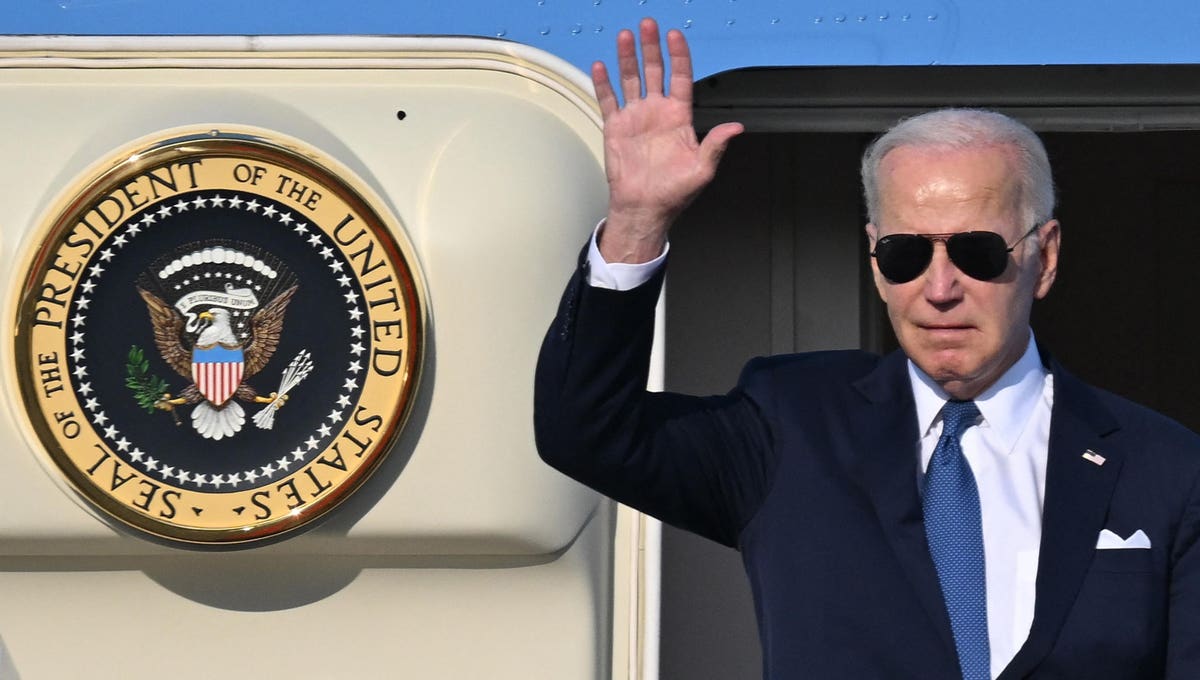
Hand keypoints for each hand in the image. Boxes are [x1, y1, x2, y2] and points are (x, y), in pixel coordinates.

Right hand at [593, 17, 743, 262]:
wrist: (645, 208)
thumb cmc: (674, 193)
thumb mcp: (702, 169)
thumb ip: (716, 145)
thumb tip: (736, 128)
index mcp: (679, 117)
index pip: (680, 78)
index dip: (678, 56)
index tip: (674, 36)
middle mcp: (657, 112)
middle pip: (654, 71)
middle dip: (651, 48)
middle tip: (648, 26)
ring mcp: (636, 118)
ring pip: (631, 79)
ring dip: (628, 58)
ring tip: (625, 36)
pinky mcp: (616, 128)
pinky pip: (609, 100)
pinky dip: (604, 83)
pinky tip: (601, 66)